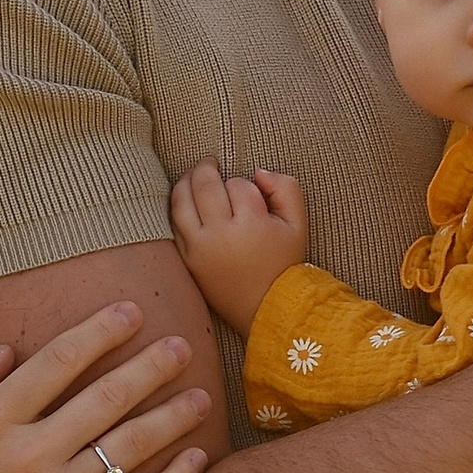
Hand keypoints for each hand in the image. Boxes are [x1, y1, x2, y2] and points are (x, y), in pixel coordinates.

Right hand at [0, 301, 211, 472]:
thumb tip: (5, 350)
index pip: (56, 363)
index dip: (99, 332)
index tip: (131, 312)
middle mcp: (27, 458)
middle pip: (104, 397)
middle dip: (150, 366)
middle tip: (182, 345)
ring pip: (129, 446)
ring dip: (171, 417)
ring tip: (202, 397)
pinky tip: (196, 459)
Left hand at [169, 163, 309, 334]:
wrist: (266, 309)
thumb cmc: (283, 264)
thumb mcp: (298, 224)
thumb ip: (285, 188)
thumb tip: (258, 172)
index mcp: (250, 224)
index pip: (238, 184)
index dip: (245, 185)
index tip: (252, 197)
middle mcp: (220, 234)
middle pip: (203, 184)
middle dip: (206, 168)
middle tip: (210, 163)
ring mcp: (199, 248)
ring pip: (181, 200)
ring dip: (185, 181)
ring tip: (195, 176)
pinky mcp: (187, 260)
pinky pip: (174, 224)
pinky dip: (178, 207)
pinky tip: (186, 200)